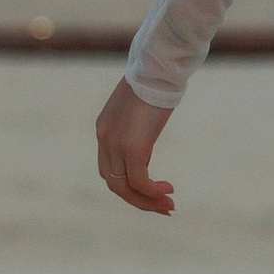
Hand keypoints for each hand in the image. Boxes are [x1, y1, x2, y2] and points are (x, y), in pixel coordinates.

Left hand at [96, 78, 176, 215]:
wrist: (159, 66)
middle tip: (163, 207)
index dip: (129, 185)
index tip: (153, 192)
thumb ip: (138, 127)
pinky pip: (140, 181)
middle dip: (139, 200)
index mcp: (104, 129)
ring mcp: (116, 144)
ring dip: (147, 201)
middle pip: (114, 183)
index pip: (110, 168)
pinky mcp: (133, 147)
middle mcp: (104, 139)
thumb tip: (146, 145)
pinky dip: (153, 191)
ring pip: (124, 188)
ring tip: (169, 206)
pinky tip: (168, 190)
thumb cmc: (156, 80)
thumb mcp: (141, 108)